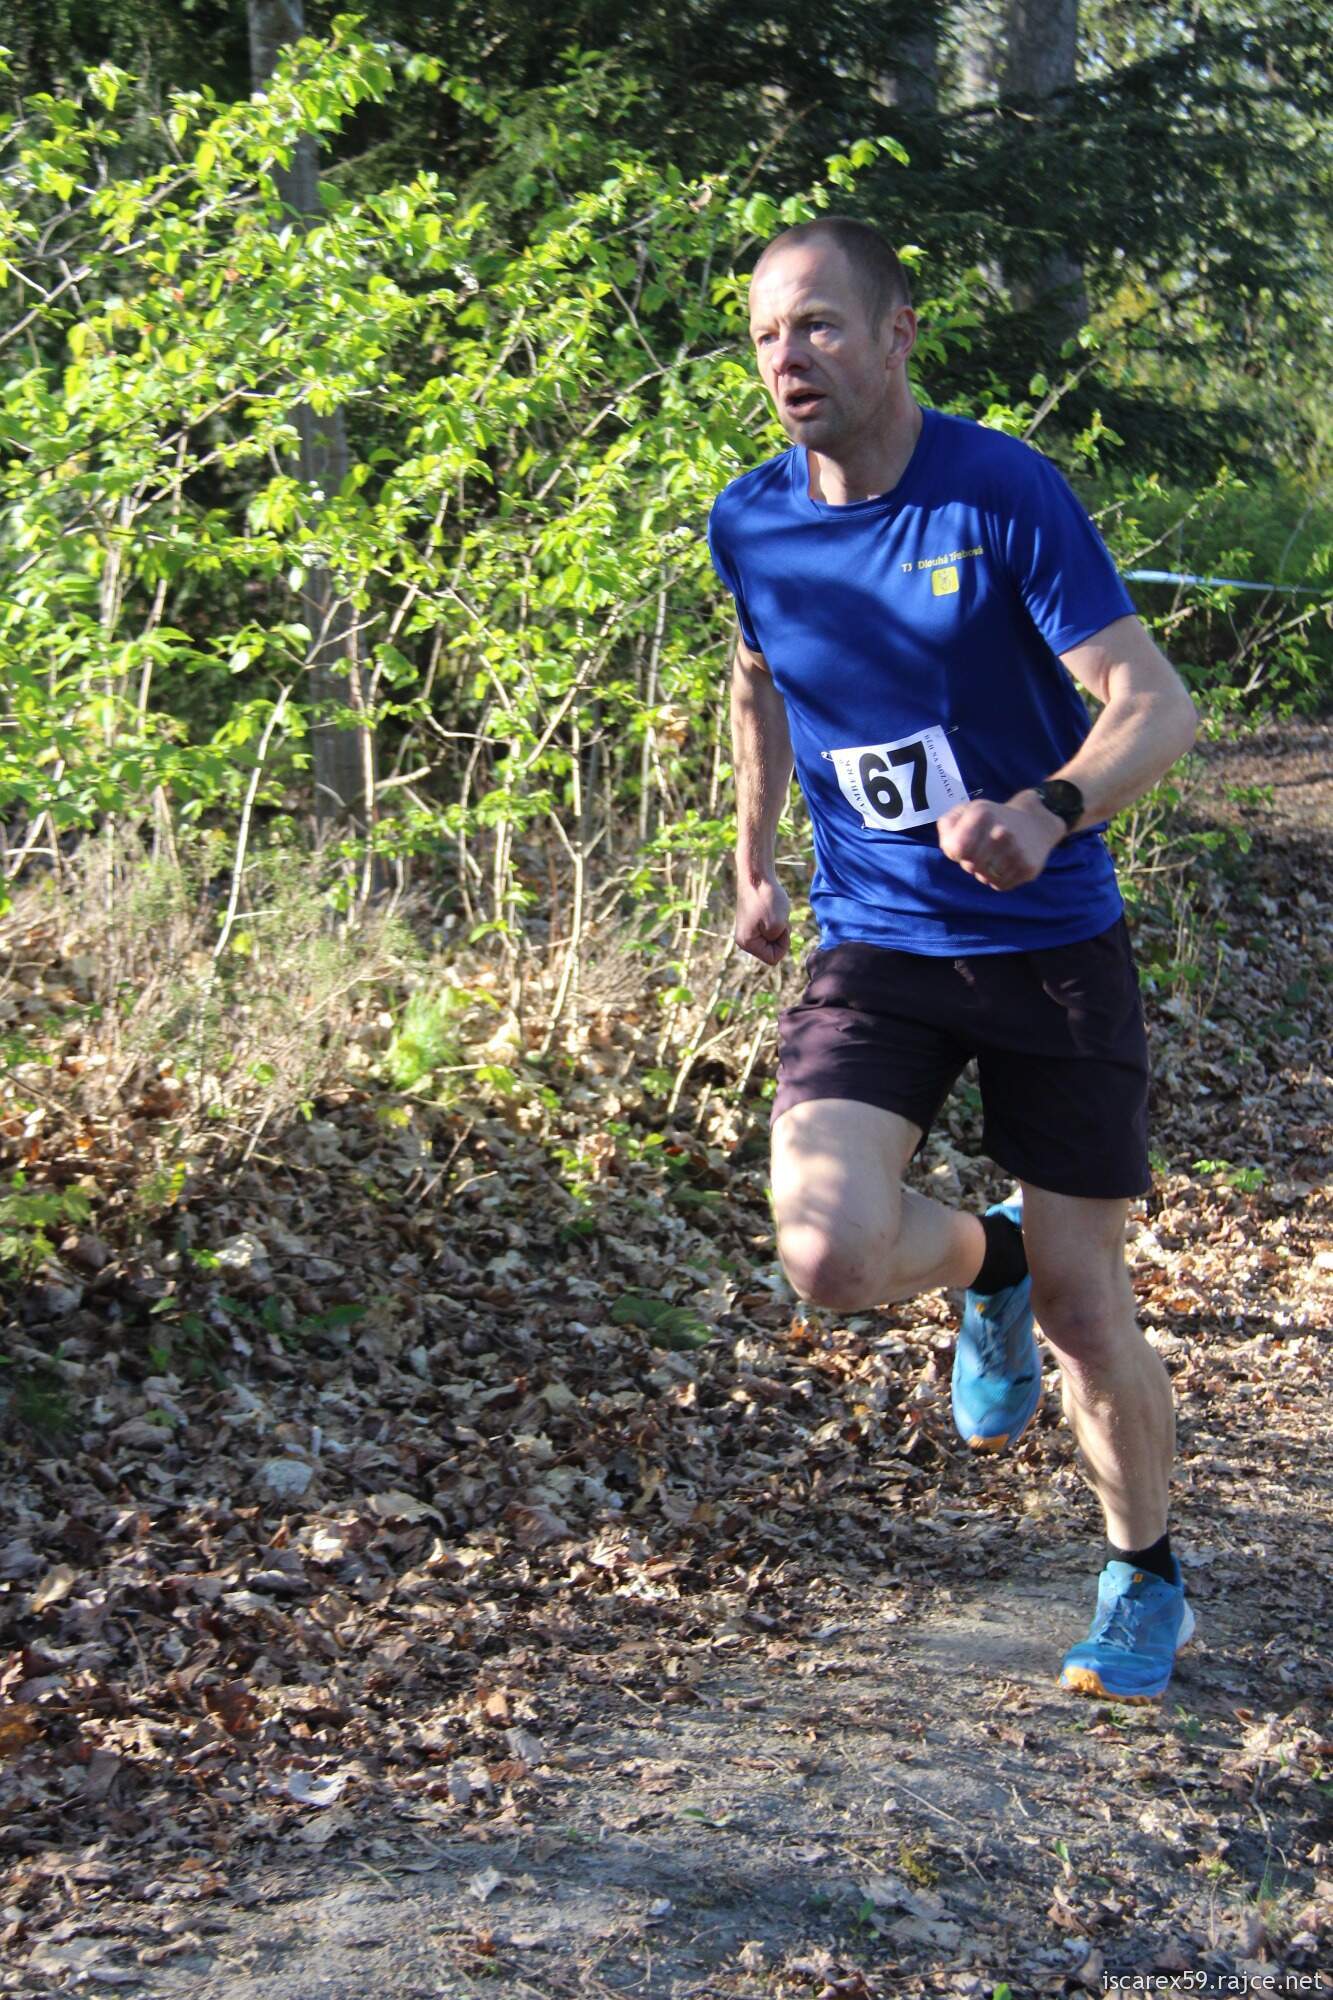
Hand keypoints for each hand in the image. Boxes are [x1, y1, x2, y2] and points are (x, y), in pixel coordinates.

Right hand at [735, 874, 790, 963]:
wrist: (756, 875)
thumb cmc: (767, 899)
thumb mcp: (778, 925)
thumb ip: (777, 942)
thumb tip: (773, 943)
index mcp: (747, 944)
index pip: (773, 959)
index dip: (783, 944)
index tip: (780, 927)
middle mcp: (743, 940)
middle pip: (772, 950)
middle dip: (780, 936)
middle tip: (778, 917)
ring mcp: (747, 930)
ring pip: (772, 938)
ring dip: (779, 926)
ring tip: (774, 911)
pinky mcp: (752, 921)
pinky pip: (770, 928)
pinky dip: (776, 920)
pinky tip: (771, 908)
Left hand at [937, 793, 1062, 891]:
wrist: (1036, 822)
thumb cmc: (992, 819)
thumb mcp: (968, 810)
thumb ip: (947, 825)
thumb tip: (950, 848)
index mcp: (981, 813)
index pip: (956, 848)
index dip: (956, 851)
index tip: (964, 845)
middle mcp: (1001, 832)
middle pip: (969, 866)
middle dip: (970, 862)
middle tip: (982, 851)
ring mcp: (1017, 850)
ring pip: (984, 878)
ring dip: (984, 872)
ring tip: (995, 857)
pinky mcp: (1028, 867)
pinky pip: (1000, 885)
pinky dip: (999, 879)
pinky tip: (1007, 863)